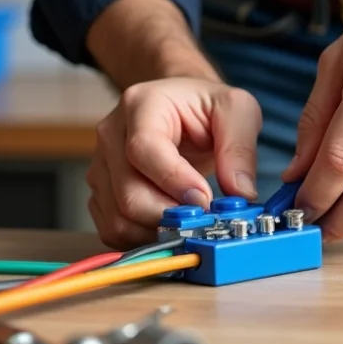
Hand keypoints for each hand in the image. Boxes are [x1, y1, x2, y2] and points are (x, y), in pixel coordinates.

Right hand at [86, 77, 261, 248]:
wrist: (181, 107)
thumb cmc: (205, 105)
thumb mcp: (236, 110)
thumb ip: (240, 149)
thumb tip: (241, 193)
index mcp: (141, 105)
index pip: (144, 149)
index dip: (174, 181)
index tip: (205, 200)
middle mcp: (112, 134)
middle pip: (128, 191)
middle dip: (169, 215)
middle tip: (203, 219)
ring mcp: (102, 164)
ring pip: (118, 216)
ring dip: (157, 231)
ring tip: (190, 223)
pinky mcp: (101, 191)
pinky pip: (112, 228)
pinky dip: (142, 238)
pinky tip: (169, 228)